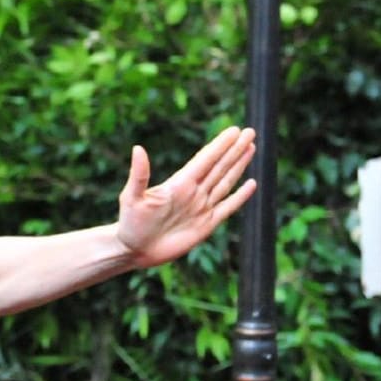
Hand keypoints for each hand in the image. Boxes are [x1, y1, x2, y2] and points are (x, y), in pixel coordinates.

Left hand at [114, 126, 256, 268]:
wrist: (134, 250)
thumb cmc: (130, 223)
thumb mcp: (132, 197)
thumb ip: (139, 174)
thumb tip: (138, 148)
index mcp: (179, 183)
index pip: (205, 160)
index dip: (220, 145)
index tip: (234, 130)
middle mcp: (193, 192)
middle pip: (219, 166)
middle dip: (235, 149)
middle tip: (250, 132)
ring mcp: (201, 207)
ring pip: (225, 182)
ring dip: (239, 165)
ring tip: (251, 148)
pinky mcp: (206, 225)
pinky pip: (227, 207)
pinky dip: (240, 196)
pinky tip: (251, 184)